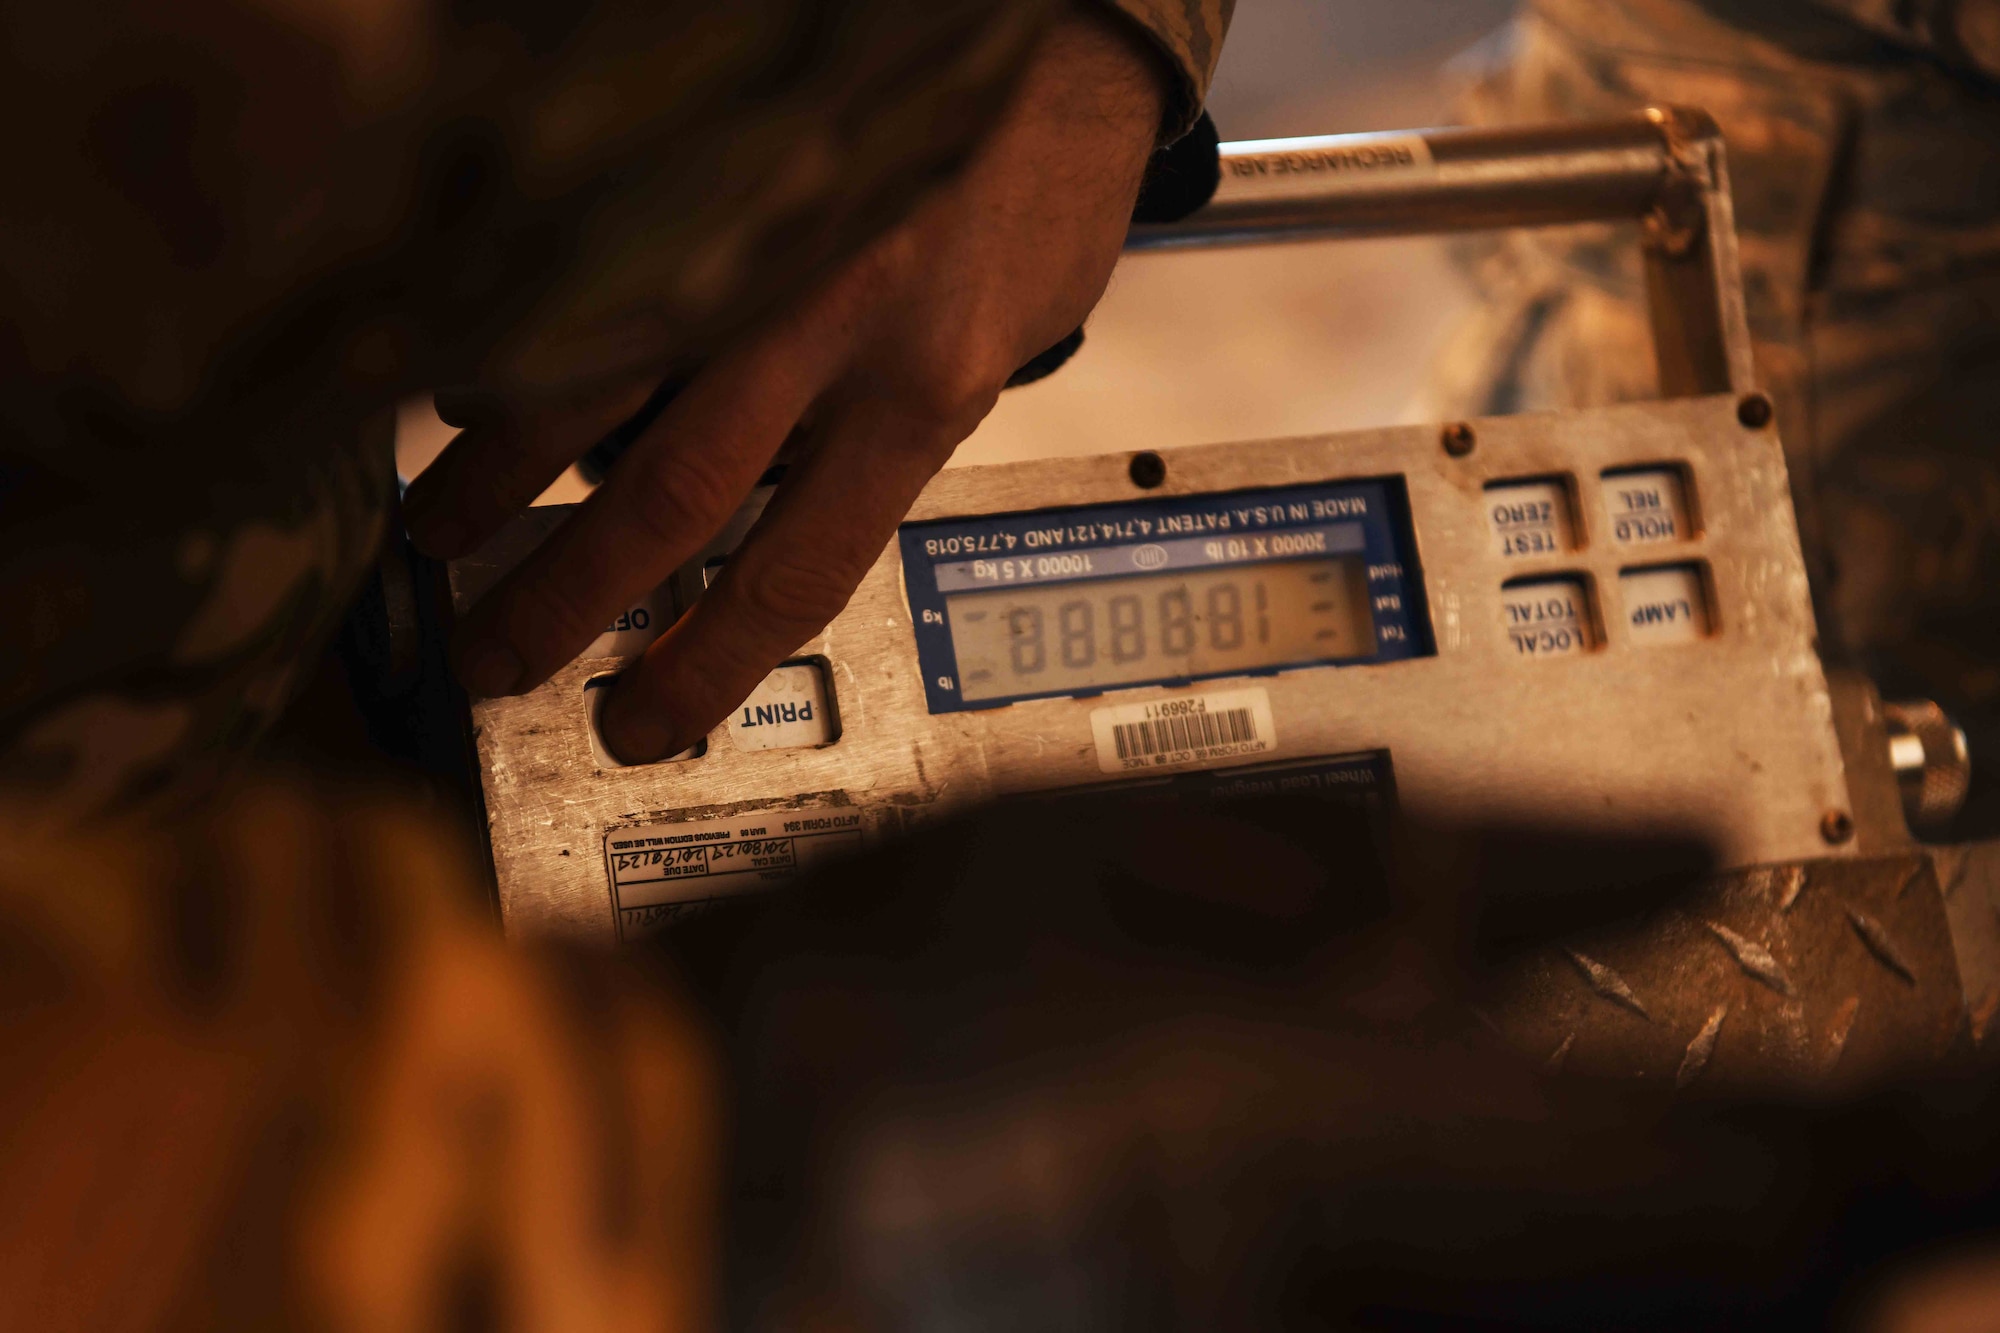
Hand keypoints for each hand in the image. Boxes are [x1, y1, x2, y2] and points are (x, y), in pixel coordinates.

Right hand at [402, 3, 1167, 762]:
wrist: (1063, 29)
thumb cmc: (1041, 182)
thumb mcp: (1004, 341)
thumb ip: (894, 426)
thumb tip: (788, 504)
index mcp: (922, 386)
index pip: (792, 574)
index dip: (703, 669)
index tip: (639, 723)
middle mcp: (834, 316)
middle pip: (666, 499)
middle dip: (560, 597)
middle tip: (491, 656)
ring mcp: (760, 235)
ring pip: (591, 378)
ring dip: (497, 472)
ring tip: (436, 529)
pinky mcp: (711, 166)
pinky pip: (585, 271)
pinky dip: (517, 328)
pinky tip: (467, 373)